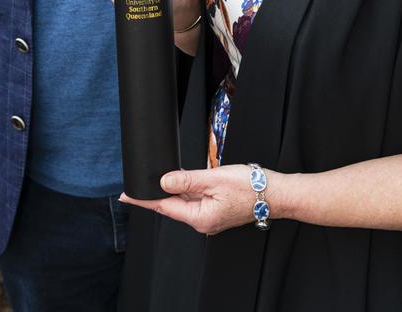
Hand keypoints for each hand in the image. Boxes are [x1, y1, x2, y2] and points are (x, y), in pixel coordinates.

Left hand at [120, 165, 259, 234]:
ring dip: (171, 191)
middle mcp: (203, 222)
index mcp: (200, 218)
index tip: (127, 195)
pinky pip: (194, 201)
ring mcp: (210, 217)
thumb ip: (187, 180)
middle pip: (172, 206)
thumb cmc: (249, 186)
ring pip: (184, 202)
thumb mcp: (214, 179)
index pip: (164, 207)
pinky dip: (185, 191)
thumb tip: (164, 181)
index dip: (144, 199)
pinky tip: (181, 181)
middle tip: (138, 183)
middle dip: (156, 194)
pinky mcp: (216, 210)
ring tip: (160, 179)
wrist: (274, 192)